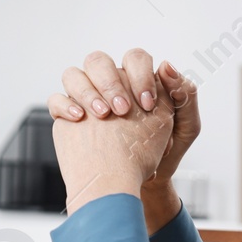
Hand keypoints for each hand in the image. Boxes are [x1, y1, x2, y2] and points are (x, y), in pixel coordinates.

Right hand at [48, 50, 177, 217]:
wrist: (138, 184)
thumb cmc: (162, 154)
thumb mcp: (186, 127)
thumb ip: (185, 94)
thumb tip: (166, 65)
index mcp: (136, 83)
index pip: (134, 58)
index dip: (140, 74)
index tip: (147, 104)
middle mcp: (110, 87)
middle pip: (98, 61)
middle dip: (110, 82)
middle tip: (121, 110)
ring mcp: (87, 100)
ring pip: (73, 75)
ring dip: (87, 91)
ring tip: (102, 115)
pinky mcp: (68, 118)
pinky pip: (56, 100)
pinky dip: (65, 105)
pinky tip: (80, 118)